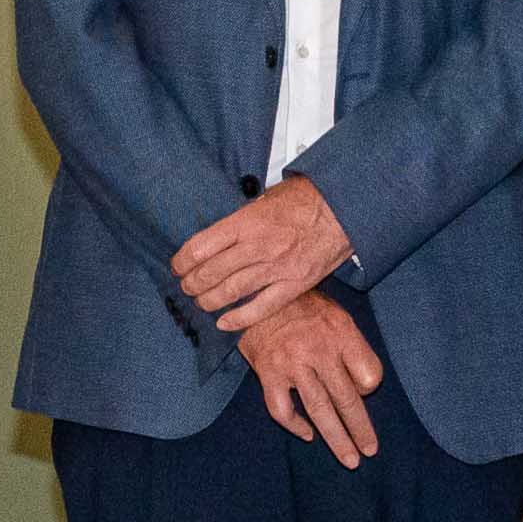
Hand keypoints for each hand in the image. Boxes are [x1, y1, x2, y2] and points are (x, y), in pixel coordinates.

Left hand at [172, 177, 352, 334]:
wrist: (344, 207)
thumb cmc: (305, 199)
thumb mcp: (266, 199)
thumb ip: (242, 219)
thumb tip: (219, 235)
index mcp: (247, 222)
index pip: (201, 246)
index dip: (183, 260)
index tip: (178, 265)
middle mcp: (258, 246)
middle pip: (212, 272)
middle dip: (192, 283)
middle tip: (187, 287)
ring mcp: (277, 267)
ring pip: (231, 291)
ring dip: (210, 300)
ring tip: (202, 302)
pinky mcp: (296, 284)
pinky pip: (262, 308)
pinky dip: (240, 319)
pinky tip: (225, 323)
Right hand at [238, 290, 384, 468]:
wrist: (256, 294)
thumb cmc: (302, 307)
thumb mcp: (336, 315)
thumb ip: (352, 346)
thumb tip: (366, 387)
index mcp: (341, 333)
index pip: (370, 375)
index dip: (370, 389)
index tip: (364, 391)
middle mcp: (319, 350)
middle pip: (348, 399)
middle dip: (361, 430)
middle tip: (369, 451)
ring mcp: (292, 363)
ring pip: (319, 410)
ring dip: (336, 439)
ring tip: (349, 459)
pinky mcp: (268, 373)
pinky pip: (283, 410)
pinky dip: (295, 425)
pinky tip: (307, 434)